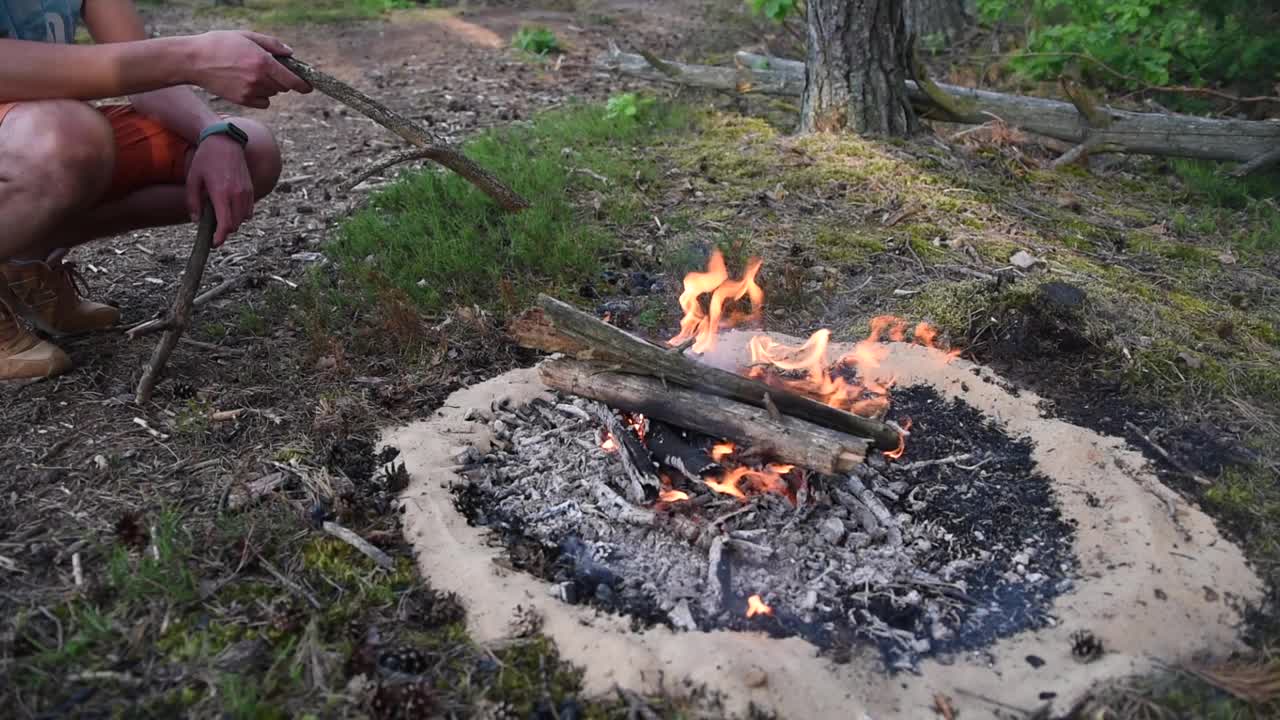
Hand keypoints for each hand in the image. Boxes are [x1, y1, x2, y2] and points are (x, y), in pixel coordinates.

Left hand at [186, 136, 254, 247]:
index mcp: (221, 193)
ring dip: (234, 222)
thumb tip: (196, 221)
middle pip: (235, 224)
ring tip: (221, 217)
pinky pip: (249, 209)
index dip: (220, 237)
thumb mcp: (192, 179)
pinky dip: (241, 214)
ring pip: (244, 218)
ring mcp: (246, 191)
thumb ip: (193, 202)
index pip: (226, 224)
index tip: (214, 243)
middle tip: (213, 229)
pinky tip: (229, 208)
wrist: (224, 141)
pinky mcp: (250, 187)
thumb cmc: (205, 159)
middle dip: (225, 230)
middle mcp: (236, 194)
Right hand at [189, 30, 311, 107]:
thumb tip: (291, 53)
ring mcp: (250, 92)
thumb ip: (272, 45)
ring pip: (273, 93)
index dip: (304, 85)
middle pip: (283, 86)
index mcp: (263, 62)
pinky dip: (261, 96)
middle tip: (267, 68)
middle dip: (281, 79)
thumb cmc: (219, 44)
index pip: (292, 80)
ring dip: (269, 86)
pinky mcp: (242, 101)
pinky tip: (247, 84)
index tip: (309, 87)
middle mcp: (259, 79)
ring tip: (250, 73)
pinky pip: (263, 103)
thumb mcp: (247, 36)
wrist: (193, 61)